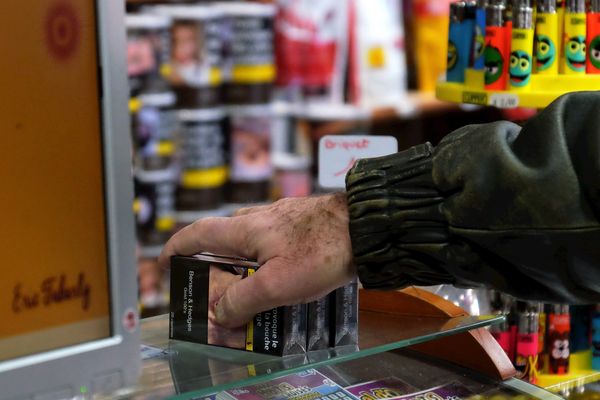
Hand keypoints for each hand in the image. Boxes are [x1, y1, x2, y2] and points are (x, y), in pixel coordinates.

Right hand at [159, 193, 355, 327]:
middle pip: (224, 236)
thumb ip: (243, 300)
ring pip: (252, 239)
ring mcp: (285, 217)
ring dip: (242, 260)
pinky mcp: (305, 223)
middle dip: (211, 258)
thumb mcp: (276, 285)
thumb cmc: (322, 251)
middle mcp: (262, 218)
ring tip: (248, 286)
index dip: (177, 246)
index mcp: (246, 230)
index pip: (199, 233)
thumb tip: (220, 313)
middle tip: (210, 283)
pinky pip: (275, 241)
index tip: (164, 261)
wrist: (367, 227)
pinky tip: (282, 273)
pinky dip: (267, 258)